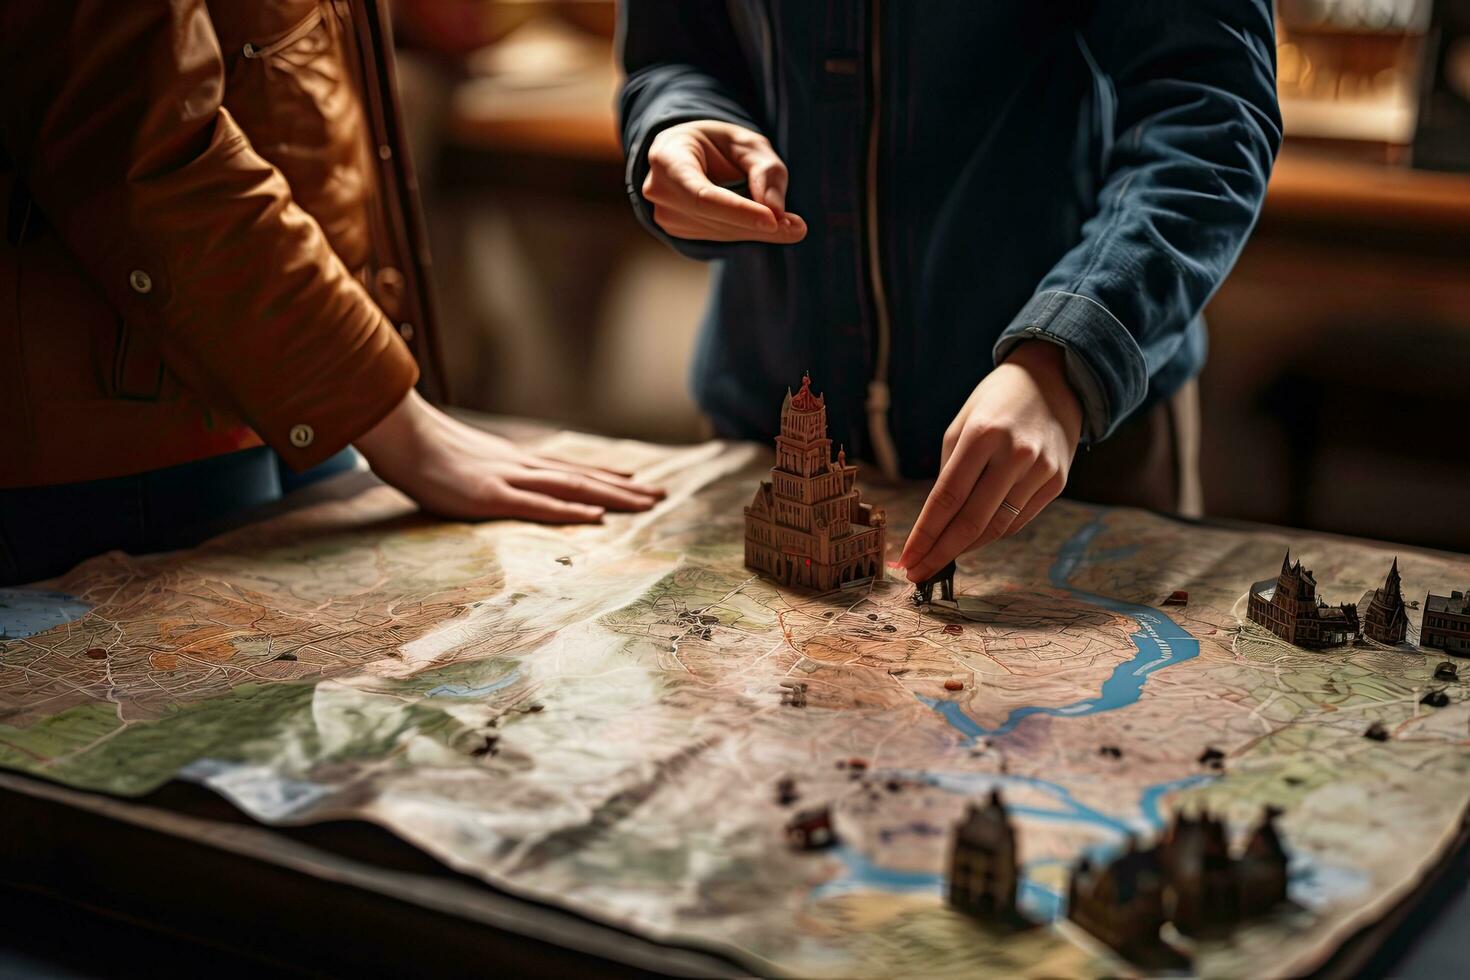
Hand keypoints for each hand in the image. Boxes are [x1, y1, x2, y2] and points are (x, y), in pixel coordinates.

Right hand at [355, 391, 664, 522]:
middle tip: (662, 496)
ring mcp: (510, 480)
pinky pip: (538, 507)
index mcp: (516, 461)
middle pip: (584, 479)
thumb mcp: (464, 462)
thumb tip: (490, 479)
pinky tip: (596, 518)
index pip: (572, 469)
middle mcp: (523, 467)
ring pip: (574, 490)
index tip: (636, 481)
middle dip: (626, 489)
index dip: (606, 475)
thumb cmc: (424, 450)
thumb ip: (485, 472)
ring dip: (613, 498)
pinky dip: (569, 513)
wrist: (400, 434)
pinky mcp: (492, 497)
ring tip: (648, 504)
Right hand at [643, 120, 806, 243]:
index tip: (773, 221)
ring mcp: (665, 215)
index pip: (702, 195)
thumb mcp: (747, 143)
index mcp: (667, 158)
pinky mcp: (677, 231)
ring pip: (719, 232)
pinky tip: (760, 220)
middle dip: (757, 224)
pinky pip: (718, 237)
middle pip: (713, 217)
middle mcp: (659, 190)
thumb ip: (765, 171)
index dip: (738, 211)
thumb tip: (776, 212)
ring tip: (787, 222)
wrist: (688, 153)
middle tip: (797, 227)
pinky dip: (744, 231)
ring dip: (755, 229)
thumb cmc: (718, 144)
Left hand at [899, 342, 1083, 582]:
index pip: (948, 497)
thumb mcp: (962, 425)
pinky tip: (973, 539)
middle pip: (973, 520)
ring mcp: (1042, 469)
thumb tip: (934, 525)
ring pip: (998, 527)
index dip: (925, 533)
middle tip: (919, 573)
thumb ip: (949, 473)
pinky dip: (992, 534)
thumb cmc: (995, 404)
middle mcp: (1016, 453)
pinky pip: (1019, 520)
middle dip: (941, 552)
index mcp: (983, 434)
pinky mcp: (1057, 481)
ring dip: (966, 548)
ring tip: (940, 558)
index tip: (908, 558)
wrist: (1054, 381)